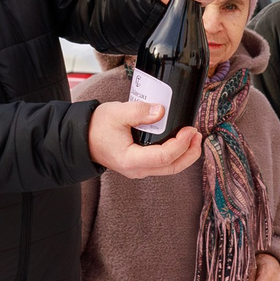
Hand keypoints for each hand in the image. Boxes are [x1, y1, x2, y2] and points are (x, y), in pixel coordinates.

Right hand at [87, 98, 203, 179]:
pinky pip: (164, 164)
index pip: (164, 157)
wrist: (83, 138)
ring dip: (185, 154)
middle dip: (190, 152)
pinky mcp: (142, 165)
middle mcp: (137, 170)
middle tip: (197, 133)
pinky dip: (176, 153)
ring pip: (170, 168)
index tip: (189, 128)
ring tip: (193, 136)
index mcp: (131, 160)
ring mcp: (140, 169)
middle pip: (172, 167)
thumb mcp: (116, 112)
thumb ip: (139, 111)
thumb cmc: (97, 126)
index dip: (181, 144)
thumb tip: (161, 110)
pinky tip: (181, 140)